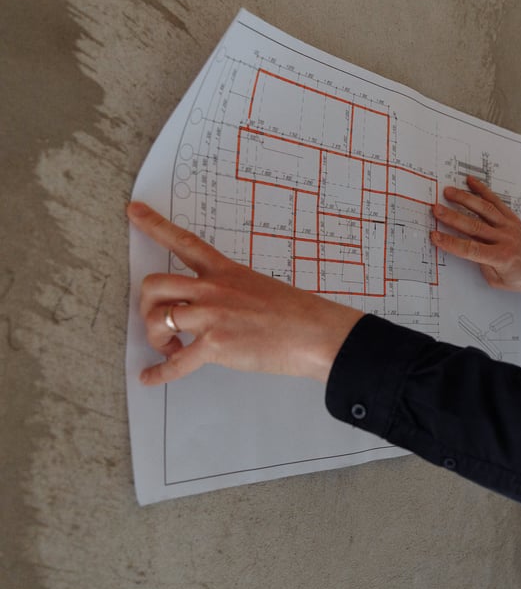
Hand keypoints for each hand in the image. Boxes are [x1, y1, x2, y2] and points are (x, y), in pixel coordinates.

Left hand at [128, 202, 363, 385]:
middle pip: (155, 284)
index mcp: (226, 272)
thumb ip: (233, 294)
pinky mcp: (215, 345)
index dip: (155, 225)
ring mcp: (212, 316)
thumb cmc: (298, 314)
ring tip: (171, 347)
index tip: (134, 212)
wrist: (317, 333)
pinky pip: (175, 362)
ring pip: (157, 319)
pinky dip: (160, 372)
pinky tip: (152, 376)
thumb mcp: (262, 288)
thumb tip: (217, 312)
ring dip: (156, 338)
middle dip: (147, 305)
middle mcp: (213, 289)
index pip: (184, 242)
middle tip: (158, 320)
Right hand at [430, 176, 520, 300]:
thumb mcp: (497, 280)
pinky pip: (496, 201)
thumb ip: (481, 264)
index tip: (435, 236)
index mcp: (501, 258)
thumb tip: (464, 245)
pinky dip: (482, 190)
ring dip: (465, 199)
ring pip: (484, 209)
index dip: (451, 242)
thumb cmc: (519, 277)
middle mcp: (505, 239)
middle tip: (436, 209)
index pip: (470, 249)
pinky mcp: (511, 217)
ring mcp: (509, 226)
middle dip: (453, 217)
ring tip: (448, 192)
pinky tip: (470, 182)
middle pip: (475, 226)